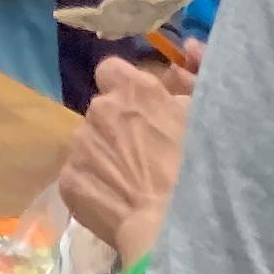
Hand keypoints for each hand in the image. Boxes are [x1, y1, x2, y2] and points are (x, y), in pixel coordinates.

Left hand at [57, 53, 196, 266]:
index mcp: (132, 88)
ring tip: (124, 185)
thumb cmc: (197, 170)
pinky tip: (111, 204)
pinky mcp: (68, 181)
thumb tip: (190, 46)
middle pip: (99, 112)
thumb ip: (195, 75)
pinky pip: (76, 178)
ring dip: (100, 157)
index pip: (110, 71)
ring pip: (86, 145)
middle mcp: (100, 109)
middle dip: (112, 128)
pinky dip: (90, 188)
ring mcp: (80, 146)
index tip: (136, 112)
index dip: (122, 91)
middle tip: (136, 157)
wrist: (172, 227)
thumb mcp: (206, 114)